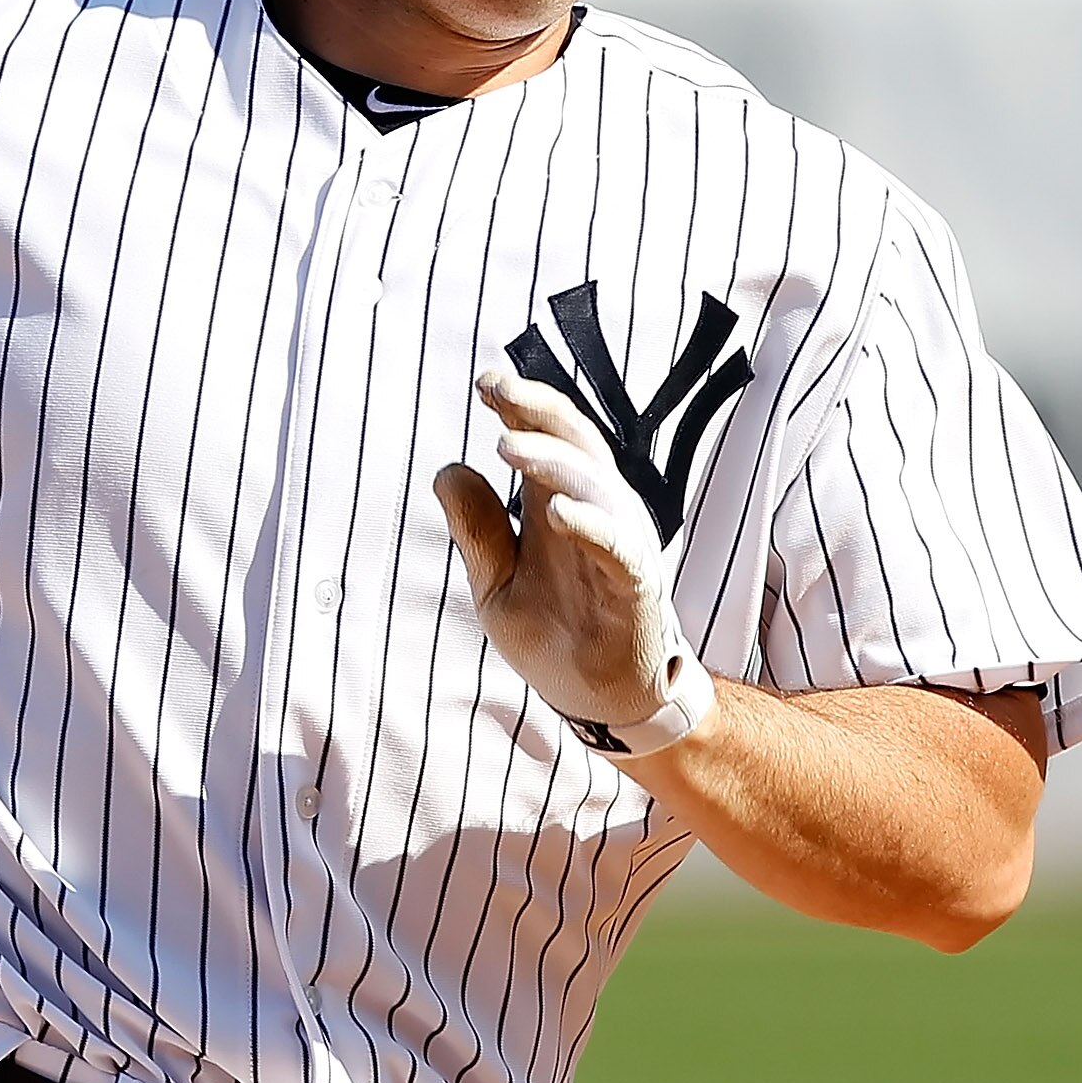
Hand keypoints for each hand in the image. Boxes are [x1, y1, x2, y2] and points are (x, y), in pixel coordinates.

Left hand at [433, 367, 710, 736]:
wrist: (600, 700)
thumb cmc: (557, 634)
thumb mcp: (496, 582)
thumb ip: (477, 529)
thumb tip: (447, 469)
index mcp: (561, 505)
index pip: (546, 439)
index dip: (519, 405)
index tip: (486, 382)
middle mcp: (595, 514)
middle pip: (575, 443)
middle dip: (538, 410)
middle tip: (498, 387)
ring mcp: (618, 546)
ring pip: (596, 484)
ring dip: (553, 461)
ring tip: (508, 444)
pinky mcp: (634, 586)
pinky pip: (619, 549)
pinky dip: (592, 526)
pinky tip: (558, 512)